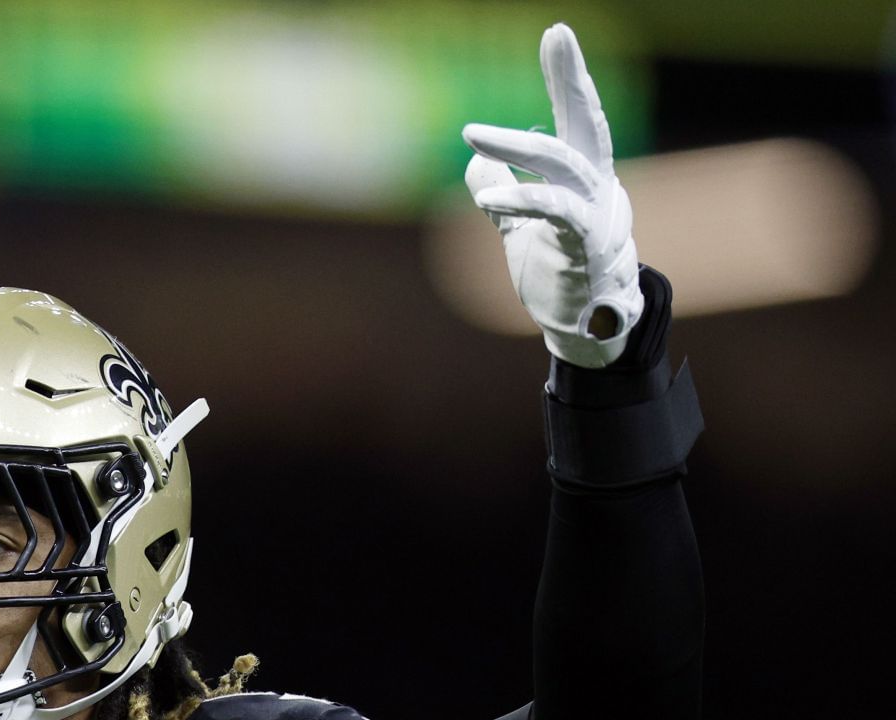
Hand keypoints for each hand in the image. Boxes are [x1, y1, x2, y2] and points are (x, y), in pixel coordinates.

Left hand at [462, 24, 640, 368]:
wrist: (586, 333)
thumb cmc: (559, 277)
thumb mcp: (522, 232)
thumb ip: (505, 198)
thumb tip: (477, 169)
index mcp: (586, 180)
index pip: (576, 119)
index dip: (567, 77)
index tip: (557, 32)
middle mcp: (600, 188)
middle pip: (587, 122)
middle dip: (572, 78)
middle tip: (556, 35)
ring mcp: (598, 217)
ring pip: (566, 164)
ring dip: (519, 147)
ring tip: (475, 136)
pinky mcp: (587, 249)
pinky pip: (558, 214)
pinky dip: (523, 201)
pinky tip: (489, 199)